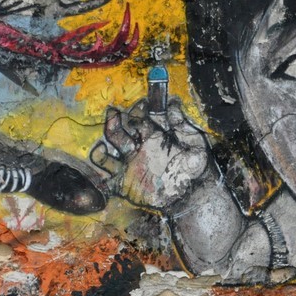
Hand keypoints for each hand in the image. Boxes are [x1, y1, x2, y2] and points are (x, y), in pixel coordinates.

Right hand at [90, 97, 216, 211]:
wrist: (193, 193)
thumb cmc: (194, 165)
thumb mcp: (193, 141)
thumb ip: (181, 123)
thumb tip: (173, 102)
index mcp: (151, 136)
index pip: (137, 118)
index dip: (137, 111)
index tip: (140, 108)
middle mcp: (137, 150)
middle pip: (118, 133)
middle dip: (113, 122)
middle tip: (112, 113)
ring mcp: (129, 167)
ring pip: (108, 155)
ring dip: (101, 149)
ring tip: (102, 146)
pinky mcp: (125, 186)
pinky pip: (107, 180)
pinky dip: (101, 175)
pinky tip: (103, 166)